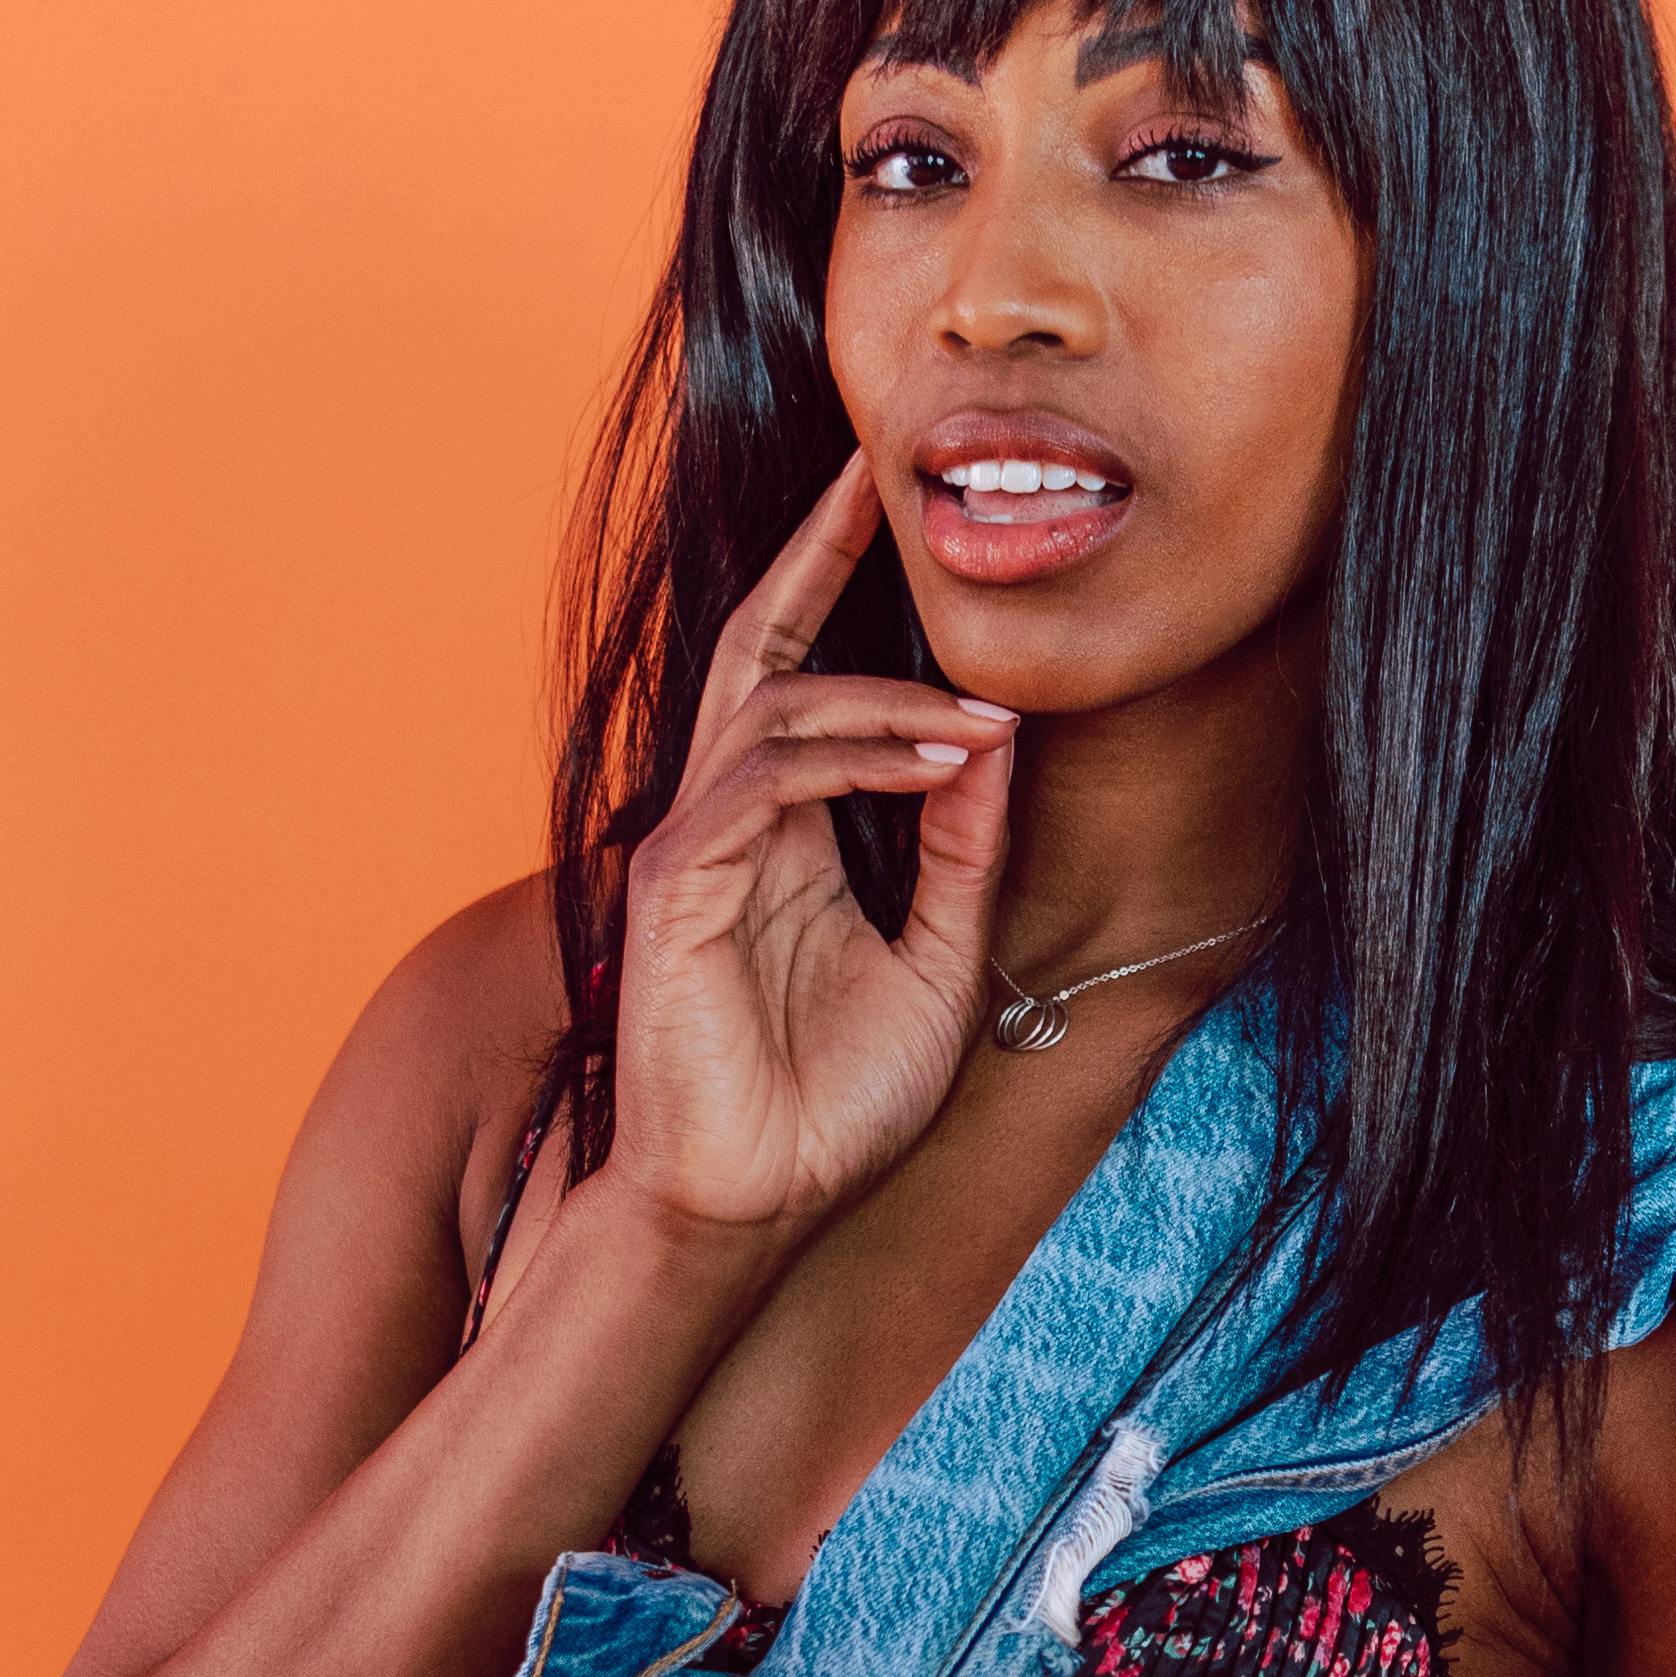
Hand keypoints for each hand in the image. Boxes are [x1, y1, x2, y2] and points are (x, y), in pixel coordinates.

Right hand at [604, 457, 1014, 1240]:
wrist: (753, 1208)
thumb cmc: (829, 1108)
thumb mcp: (937, 963)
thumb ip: (960, 853)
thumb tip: (997, 740)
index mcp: (780, 833)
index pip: (804, 678)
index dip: (838, 584)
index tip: (892, 503)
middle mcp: (728, 822)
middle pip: (761, 646)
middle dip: (816, 552)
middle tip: (877, 468)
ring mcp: (695, 846)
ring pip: (778, 709)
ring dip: (890, 702)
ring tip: (984, 722)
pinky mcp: (678, 885)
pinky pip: (764, 781)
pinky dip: (857, 759)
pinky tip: (939, 766)